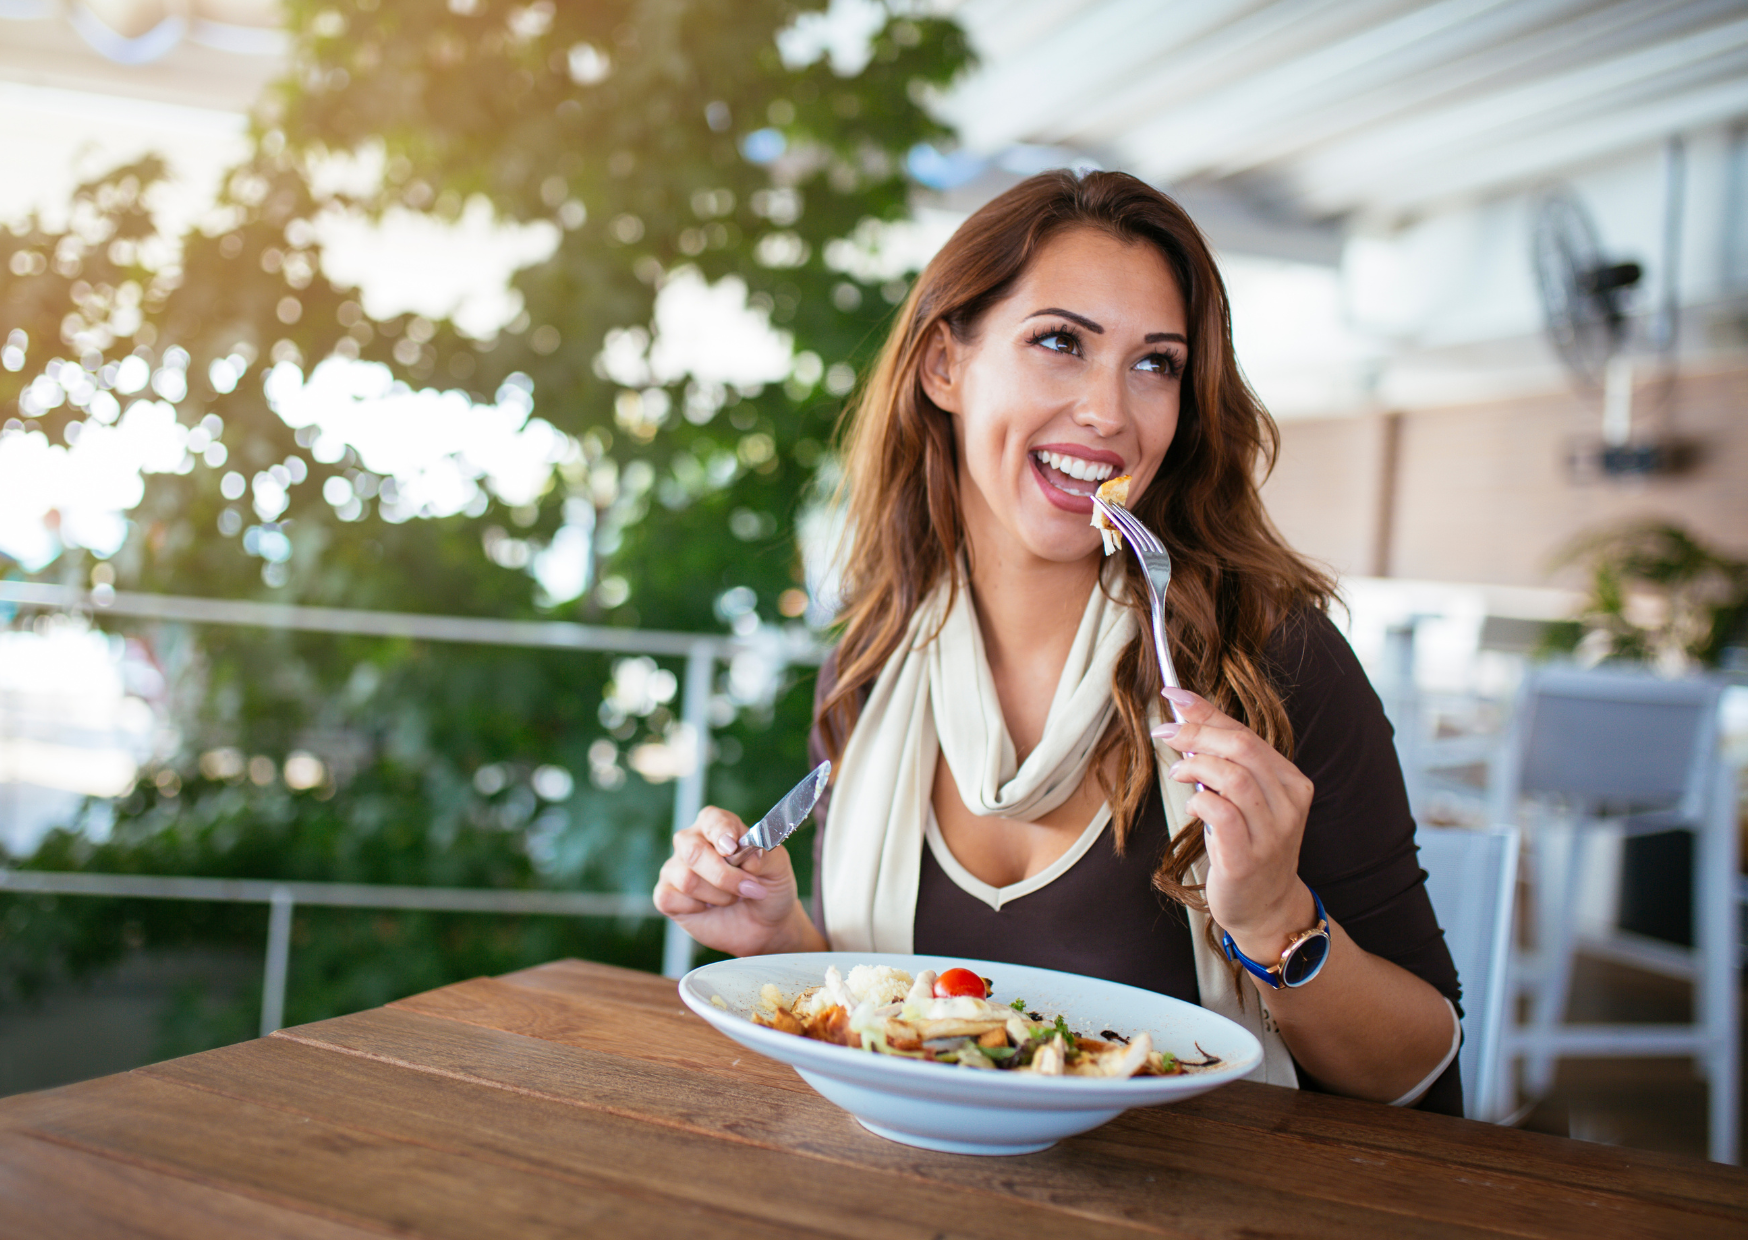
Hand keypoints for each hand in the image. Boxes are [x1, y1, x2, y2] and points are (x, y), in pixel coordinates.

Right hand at [653, 806, 820, 956]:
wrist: (765, 924)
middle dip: (724, 875)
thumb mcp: (777, 867)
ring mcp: (676, 868)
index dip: (721, 832)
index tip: (732, 848)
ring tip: (734, 899)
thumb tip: (746, 857)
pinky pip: (671, 898)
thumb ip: (763, 855)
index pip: (713, 820)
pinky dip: (697, 908)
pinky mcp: (667, 895)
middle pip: (694, 851)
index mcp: (717, 826)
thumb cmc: (768, 887)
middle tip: (749, 888)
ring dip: (720, 895)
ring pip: (687, 879)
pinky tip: (709, 908)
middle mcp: (691, 842)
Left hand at [1152, 687, 1316, 960]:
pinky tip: (1194, 804)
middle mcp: (1289, 805)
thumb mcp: (1243, 797)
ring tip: (1179, 772)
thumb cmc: (1248, 844)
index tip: (1172, 695)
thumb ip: (1223, 757)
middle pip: (1242, 748)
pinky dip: (1200, 800)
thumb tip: (1185, 710)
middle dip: (1197, 733)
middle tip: (1166, 733)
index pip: (1248, 734)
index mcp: (1292, 783)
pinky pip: (1222, 813)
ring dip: (1196, 766)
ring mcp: (1272, 833)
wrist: (1265, 906)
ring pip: (1233, 776)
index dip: (1206, 711)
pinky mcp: (1247, 858)